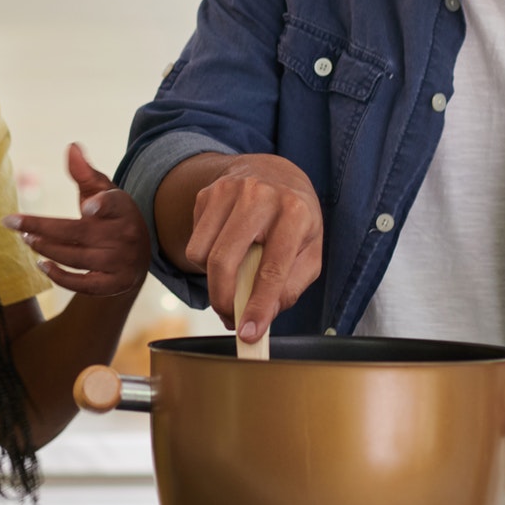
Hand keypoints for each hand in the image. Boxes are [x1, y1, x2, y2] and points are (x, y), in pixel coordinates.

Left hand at [2, 144, 150, 295]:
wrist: (139, 255)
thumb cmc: (114, 216)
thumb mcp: (104, 192)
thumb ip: (85, 172)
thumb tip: (71, 146)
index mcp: (122, 209)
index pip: (114, 205)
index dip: (102, 206)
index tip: (88, 206)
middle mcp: (125, 236)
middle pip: (78, 233)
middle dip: (43, 228)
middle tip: (15, 223)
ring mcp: (120, 262)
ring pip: (76, 258)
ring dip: (47, 249)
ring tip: (26, 239)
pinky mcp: (114, 284)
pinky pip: (83, 285)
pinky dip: (61, 277)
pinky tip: (41, 265)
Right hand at [184, 154, 321, 342]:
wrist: (273, 171)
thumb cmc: (296, 218)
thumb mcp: (310, 251)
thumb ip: (291, 287)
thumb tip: (262, 317)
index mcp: (294, 212)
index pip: (272, 269)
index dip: (258, 306)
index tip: (248, 333)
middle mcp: (259, 196)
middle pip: (224, 261)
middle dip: (223, 300)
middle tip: (230, 317)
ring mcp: (228, 191)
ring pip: (202, 254)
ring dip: (213, 279)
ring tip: (233, 276)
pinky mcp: (206, 194)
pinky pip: (195, 242)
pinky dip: (206, 259)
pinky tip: (226, 250)